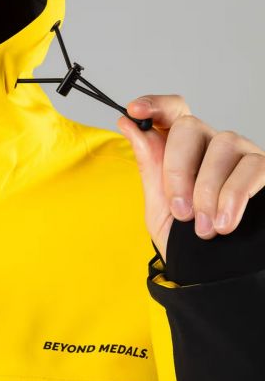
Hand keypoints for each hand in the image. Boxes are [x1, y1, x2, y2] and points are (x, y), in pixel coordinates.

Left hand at [117, 95, 264, 264]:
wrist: (215, 275)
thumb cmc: (185, 240)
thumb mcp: (159, 207)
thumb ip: (148, 165)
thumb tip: (129, 123)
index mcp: (180, 149)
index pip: (171, 112)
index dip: (154, 105)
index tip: (136, 110)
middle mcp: (211, 144)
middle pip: (190, 126)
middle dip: (177, 169)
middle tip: (180, 211)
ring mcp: (240, 154)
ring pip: (222, 144)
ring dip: (206, 190)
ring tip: (204, 228)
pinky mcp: (264, 170)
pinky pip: (251, 167)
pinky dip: (233, 197)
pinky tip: (224, 223)